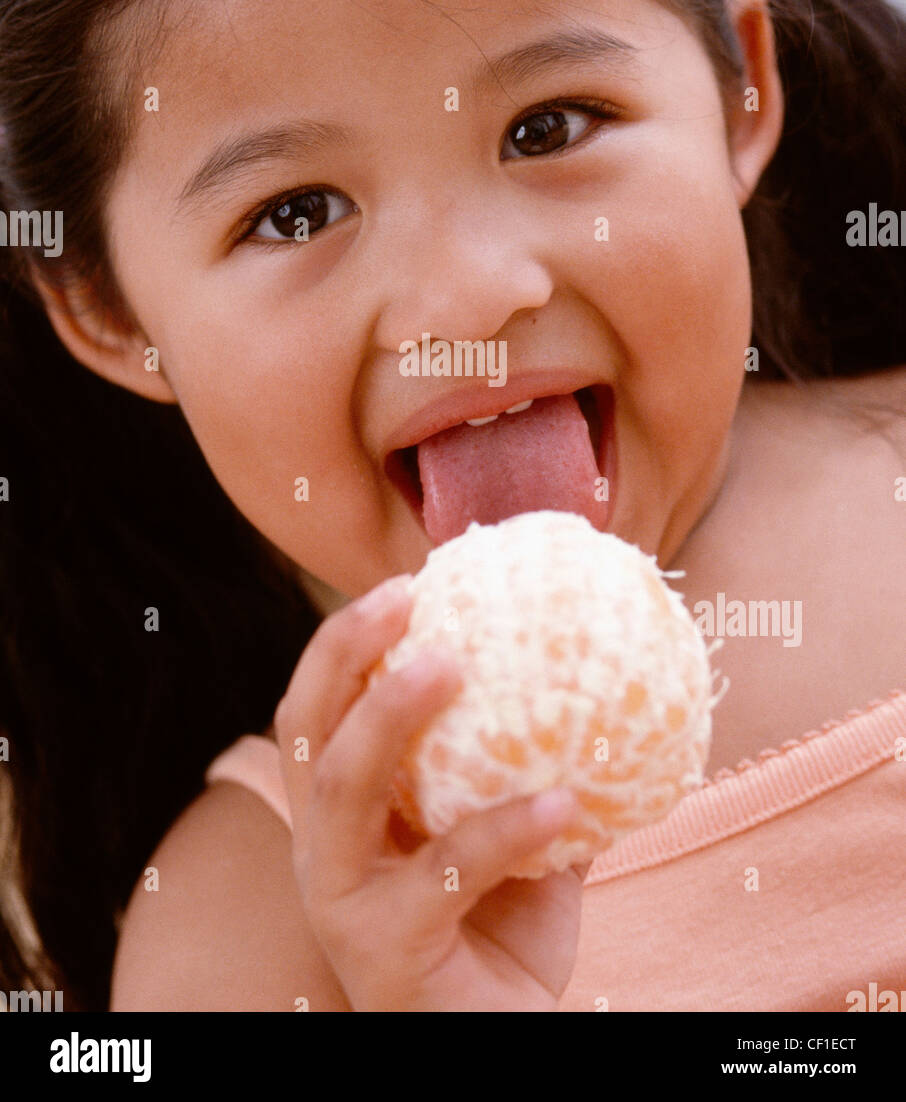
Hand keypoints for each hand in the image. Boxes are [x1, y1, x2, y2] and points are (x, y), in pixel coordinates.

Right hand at [273, 574, 586, 1011]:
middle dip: (345, 654)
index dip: (345, 643)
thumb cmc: (501, 935)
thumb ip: (535, 767)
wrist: (494, 1049)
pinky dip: (505, 830)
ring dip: (388, 717)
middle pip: (305, 731)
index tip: (408, 582)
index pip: (317, 710)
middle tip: (406, 599)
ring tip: (452, 665)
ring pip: (342, 791)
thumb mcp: (515, 839)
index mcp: (346, 814)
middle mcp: (326, 849)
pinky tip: (566, 802)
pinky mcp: (383, 951)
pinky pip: (444, 874)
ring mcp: (344, 901)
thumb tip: (601, 680)